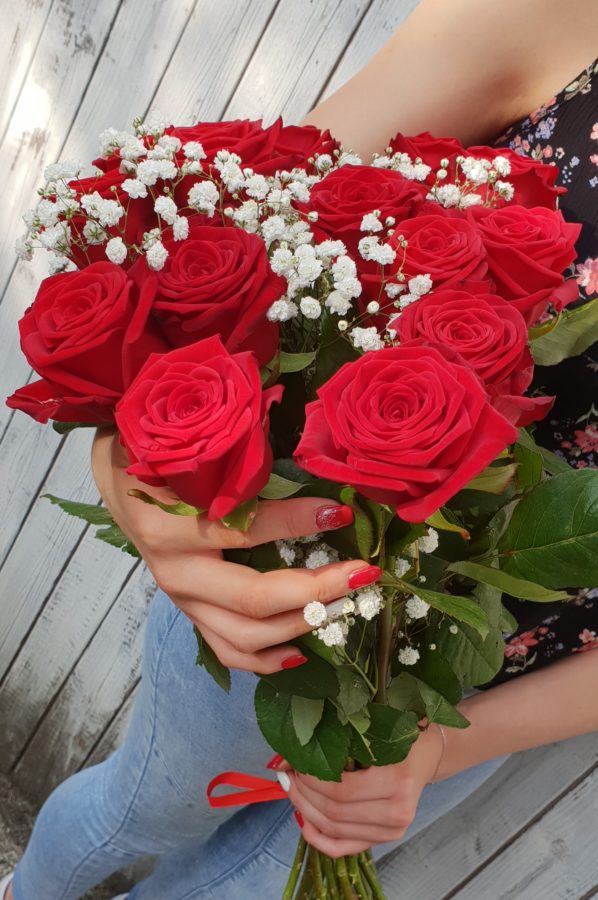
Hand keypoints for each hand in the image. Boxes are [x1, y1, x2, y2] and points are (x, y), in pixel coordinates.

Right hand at [91, 428, 377, 672]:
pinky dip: (266, 659)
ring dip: (301, 624)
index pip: (246, 531)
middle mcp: (176, 572)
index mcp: (173, 527)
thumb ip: (246, 471)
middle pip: (253, 599)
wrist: (122, 483)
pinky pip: (227, 650)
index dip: (298, 522)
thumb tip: (316, 481)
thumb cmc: (165, 462)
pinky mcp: (190, 614)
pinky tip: (300, 653)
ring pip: (244, 636)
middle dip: (316, 589)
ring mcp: (182, 600)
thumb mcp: (199, 457)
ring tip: (343, 604)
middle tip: (361, 572)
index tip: (340, 513)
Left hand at [282, 725, 443, 856]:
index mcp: (397, 779)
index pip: (341, 790)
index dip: (311, 780)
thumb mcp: (370, 731)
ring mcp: (394, 830)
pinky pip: (344, 848)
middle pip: (335, 812)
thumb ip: (332, 742)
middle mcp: (398, 811)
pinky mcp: (387, 839)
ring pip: (335, 830)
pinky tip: (304, 821)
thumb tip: (282, 760)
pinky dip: (318, 838)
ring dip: (306, 812)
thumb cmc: (398, 736)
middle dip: (303, 794)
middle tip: (288, 776)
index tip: (295, 764)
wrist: (425, 755)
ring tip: (293, 791)